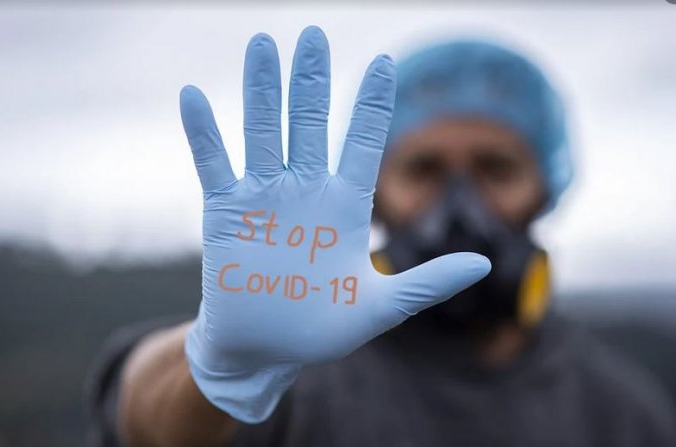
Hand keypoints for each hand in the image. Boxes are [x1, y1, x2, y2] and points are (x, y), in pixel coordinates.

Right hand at [181, 26, 490, 422]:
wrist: (266, 351)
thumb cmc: (321, 329)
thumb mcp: (380, 306)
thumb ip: (426, 283)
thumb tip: (483, 265)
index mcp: (344, 206)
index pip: (360, 142)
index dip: (371, 103)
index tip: (384, 62)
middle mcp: (304, 192)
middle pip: (309, 123)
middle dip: (311, 80)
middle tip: (313, 34)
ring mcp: (263, 199)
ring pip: (262, 131)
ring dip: (261, 89)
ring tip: (263, 43)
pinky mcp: (226, 214)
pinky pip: (213, 165)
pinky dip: (203, 133)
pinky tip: (192, 96)